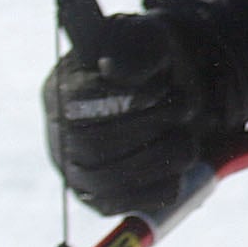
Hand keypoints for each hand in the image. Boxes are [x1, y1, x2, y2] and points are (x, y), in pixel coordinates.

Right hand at [44, 4, 215, 220]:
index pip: (77, 104)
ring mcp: (78, 171)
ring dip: (161, 156)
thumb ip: (135, 51)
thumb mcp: (149, 40)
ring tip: (187, 134)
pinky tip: (179, 159)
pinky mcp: (102, 199)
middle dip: (149, 127)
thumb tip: (113, 70)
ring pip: (109, 180)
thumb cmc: (152, 61)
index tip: (161, 89)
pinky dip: (161, 184)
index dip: (124, 101)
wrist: (171, 90)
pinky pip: (127, 205)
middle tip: (184, 106)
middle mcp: (60, 134)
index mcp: (61, 90)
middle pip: (92, 145)